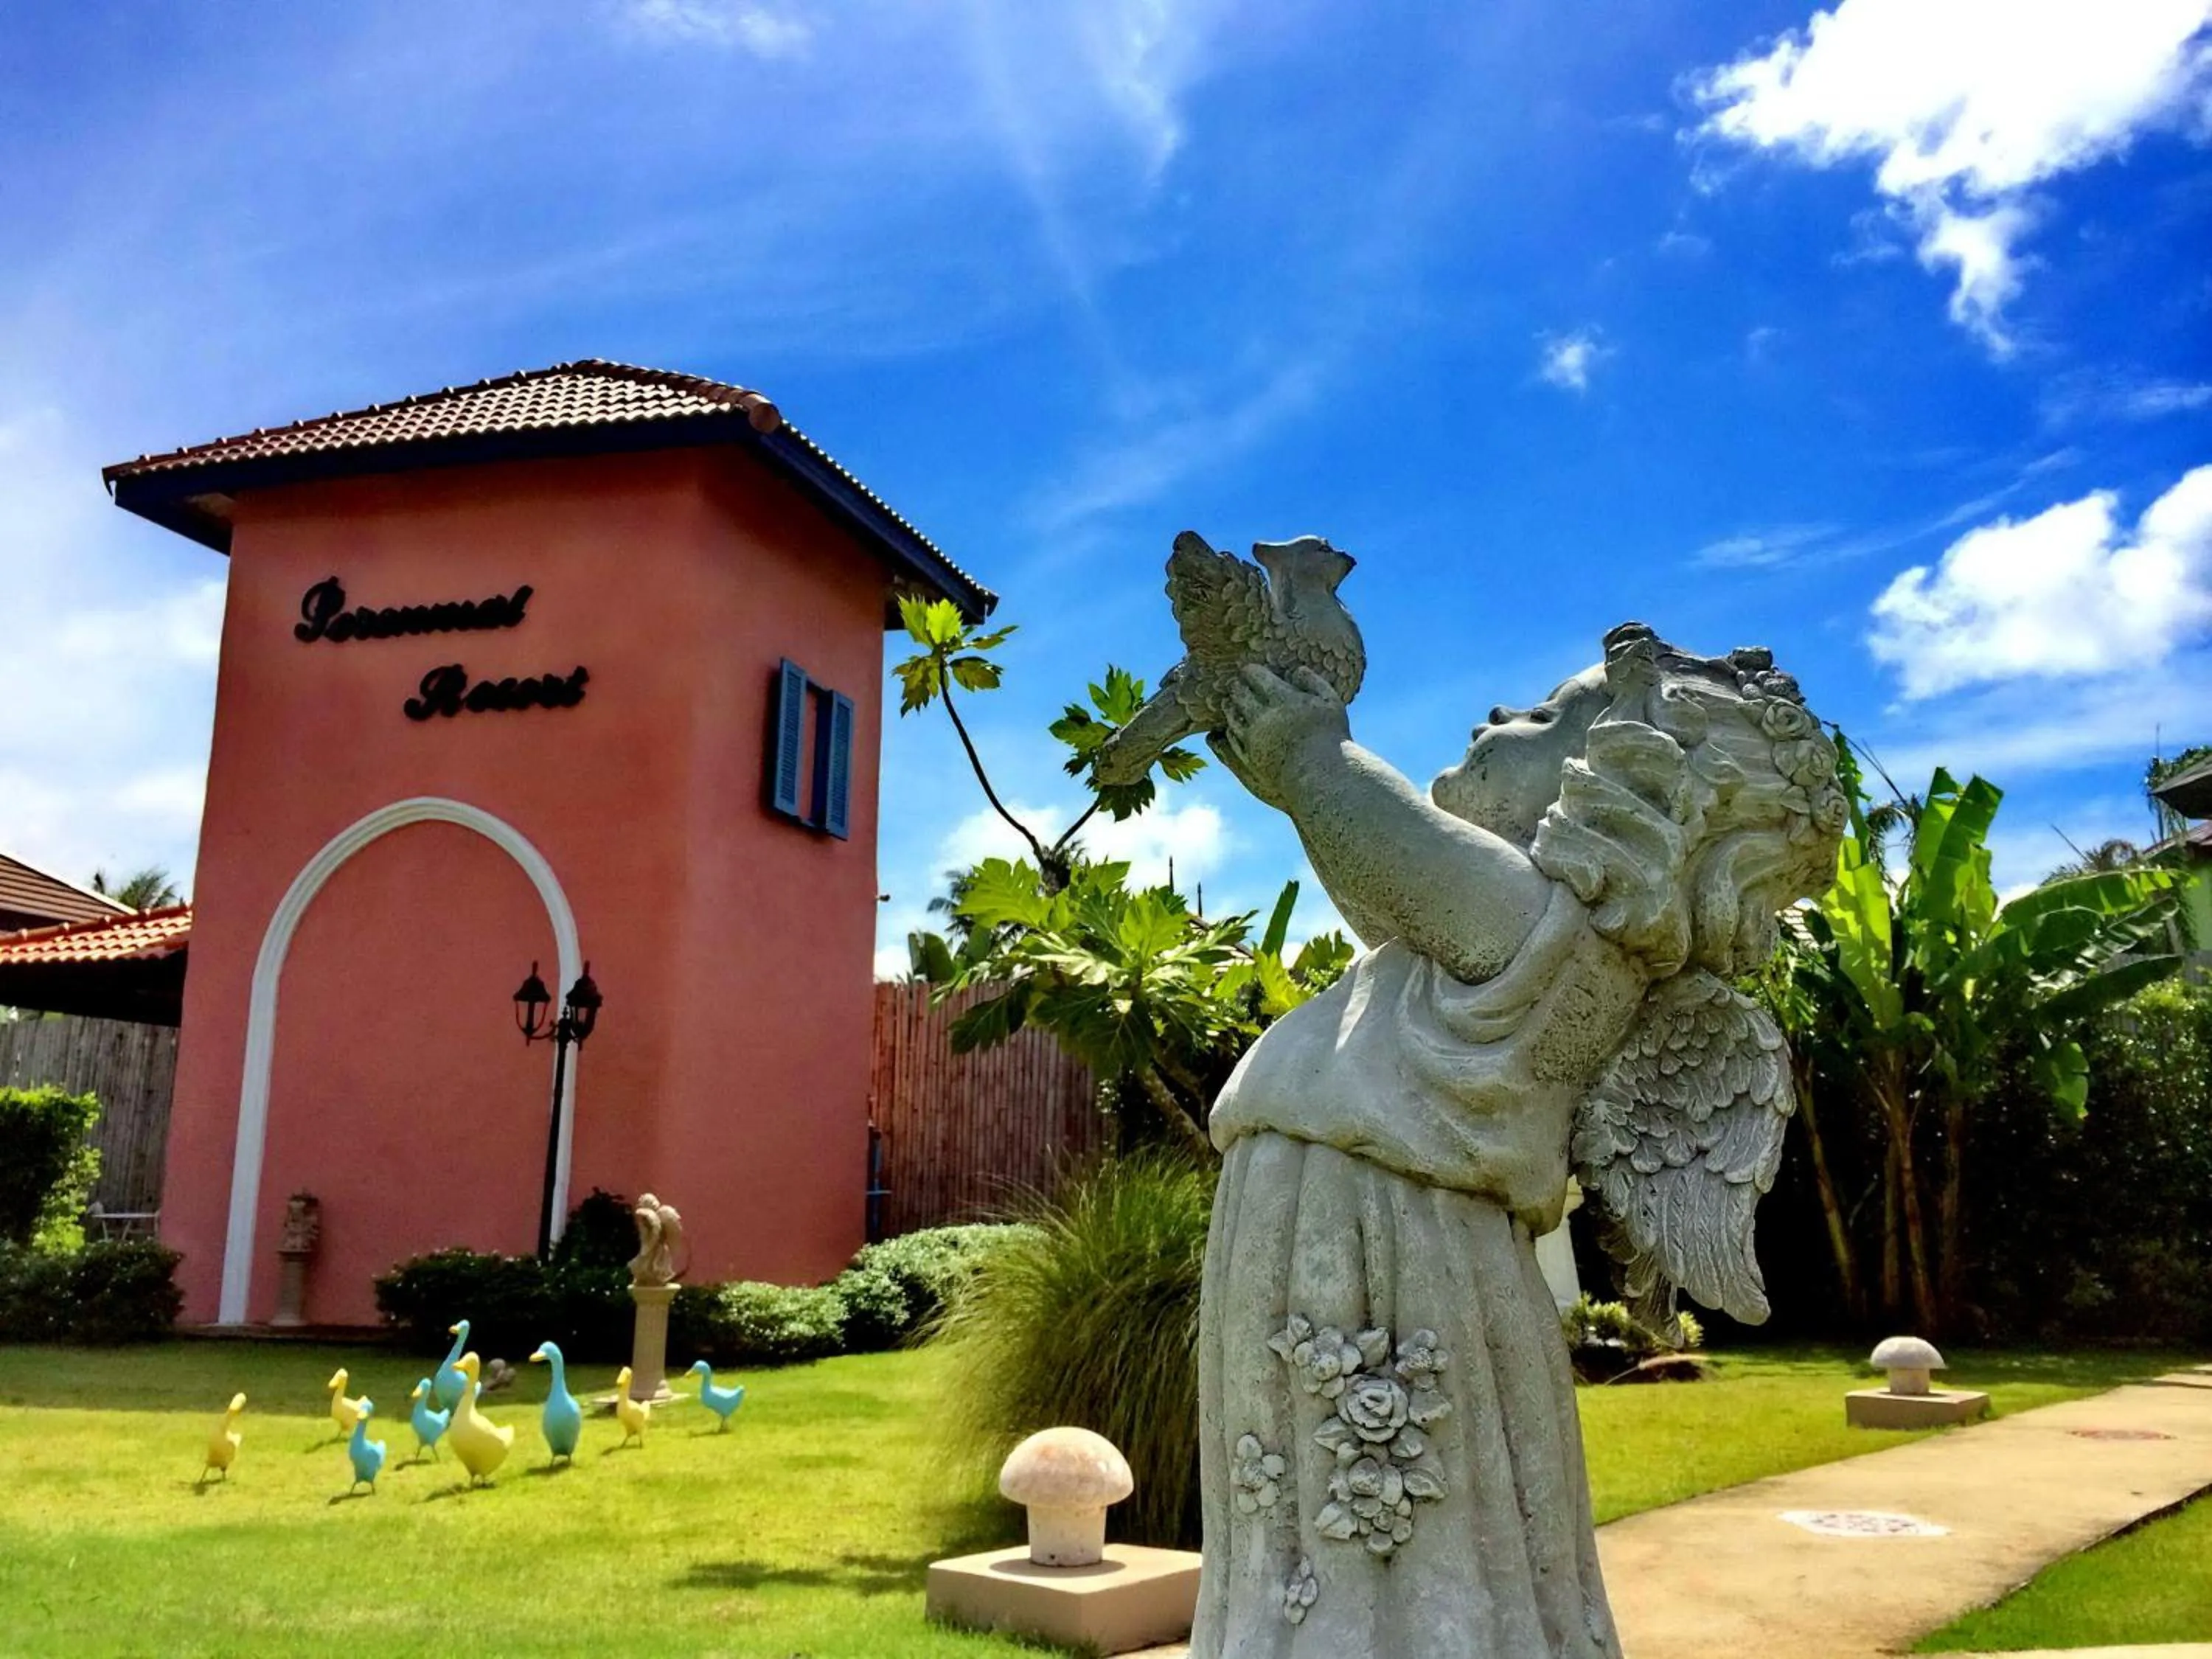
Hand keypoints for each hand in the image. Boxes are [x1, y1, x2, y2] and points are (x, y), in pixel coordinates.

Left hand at [1211, 664, 1348, 809]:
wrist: (1323, 778)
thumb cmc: (1331, 738)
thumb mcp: (1331, 704)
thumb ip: (1314, 683)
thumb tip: (1297, 670)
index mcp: (1284, 699)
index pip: (1257, 676)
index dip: (1250, 671)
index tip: (1249, 670)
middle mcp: (1264, 717)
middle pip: (1239, 694)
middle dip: (1236, 686)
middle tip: (1235, 684)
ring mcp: (1254, 738)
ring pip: (1232, 716)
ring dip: (1229, 706)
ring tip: (1229, 702)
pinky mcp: (1249, 758)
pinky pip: (1231, 739)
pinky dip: (1228, 729)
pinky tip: (1231, 727)